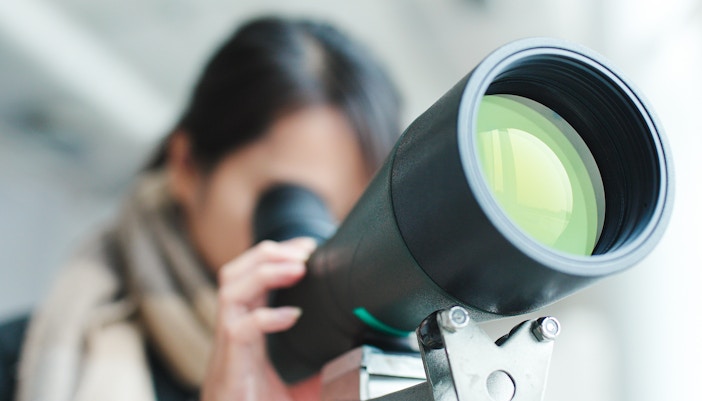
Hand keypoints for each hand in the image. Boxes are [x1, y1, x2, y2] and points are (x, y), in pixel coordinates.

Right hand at [200, 238, 320, 400]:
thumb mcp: (299, 381)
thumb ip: (321, 363)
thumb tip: (361, 352)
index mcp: (246, 329)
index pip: (250, 277)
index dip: (276, 255)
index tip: (307, 247)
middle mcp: (232, 331)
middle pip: (234, 272)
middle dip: (267, 253)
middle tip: (303, 251)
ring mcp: (228, 347)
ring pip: (230, 290)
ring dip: (264, 271)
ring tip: (296, 268)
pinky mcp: (231, 366)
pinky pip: (239, 329)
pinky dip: (266, 316)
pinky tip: (292, 316)